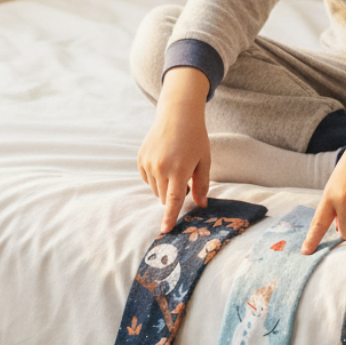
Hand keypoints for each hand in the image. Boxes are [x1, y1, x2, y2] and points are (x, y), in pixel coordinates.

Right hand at [138, 67, 210, 232]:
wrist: (177, 113)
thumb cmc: (195, 137)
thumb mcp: (204, 160)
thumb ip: (202, 185)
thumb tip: (201, 205)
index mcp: (179, 169)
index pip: (173, 200)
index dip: (170, 217)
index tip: (164, 231)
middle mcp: (160, 167)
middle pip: (165, 197)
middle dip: (175, 194)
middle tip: (185, 176)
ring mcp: (148, 163)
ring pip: (156, 189)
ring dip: (165, 186)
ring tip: (175, 165)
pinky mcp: (140, 159)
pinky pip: (148, 179)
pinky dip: (156, 177)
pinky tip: (164, 162)